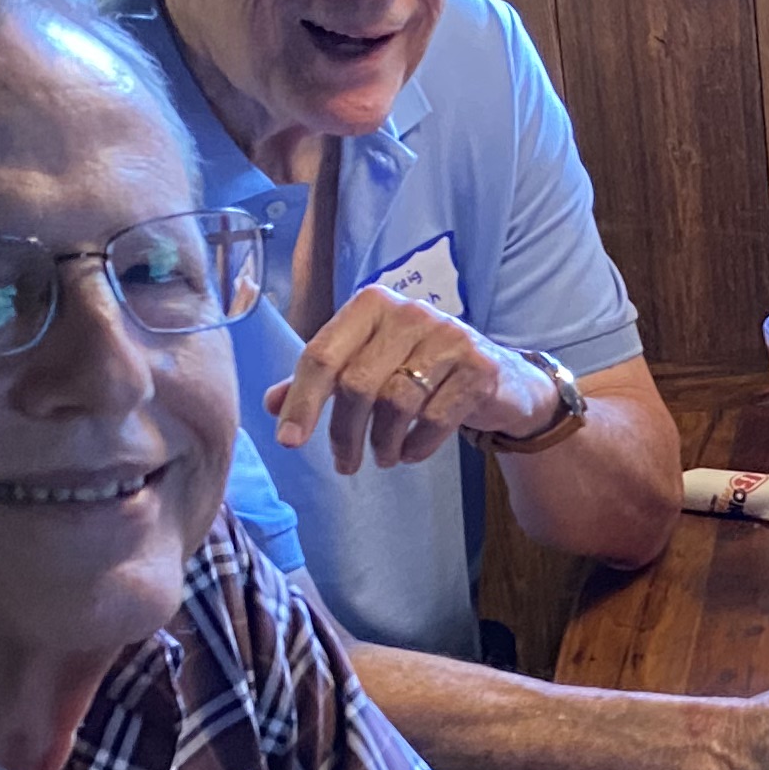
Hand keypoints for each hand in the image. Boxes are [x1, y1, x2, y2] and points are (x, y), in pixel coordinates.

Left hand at [272, 287, 565, 475]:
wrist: (497, 376)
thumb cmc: (421, 369)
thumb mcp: (368, 366)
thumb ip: (323, 380)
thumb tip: (270, 404)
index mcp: (371, 305)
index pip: (323, 354)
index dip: (302, 402)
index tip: (290, 442)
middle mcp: (409, 312)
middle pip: (357, 383)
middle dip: (344, 433)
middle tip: (344, 464)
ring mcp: (449, 336)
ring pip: (396, 402)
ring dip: (383, 443)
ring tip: (383, 456)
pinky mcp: (479, 367)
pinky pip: (435, 418)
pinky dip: (417, 446)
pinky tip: (411, 452)